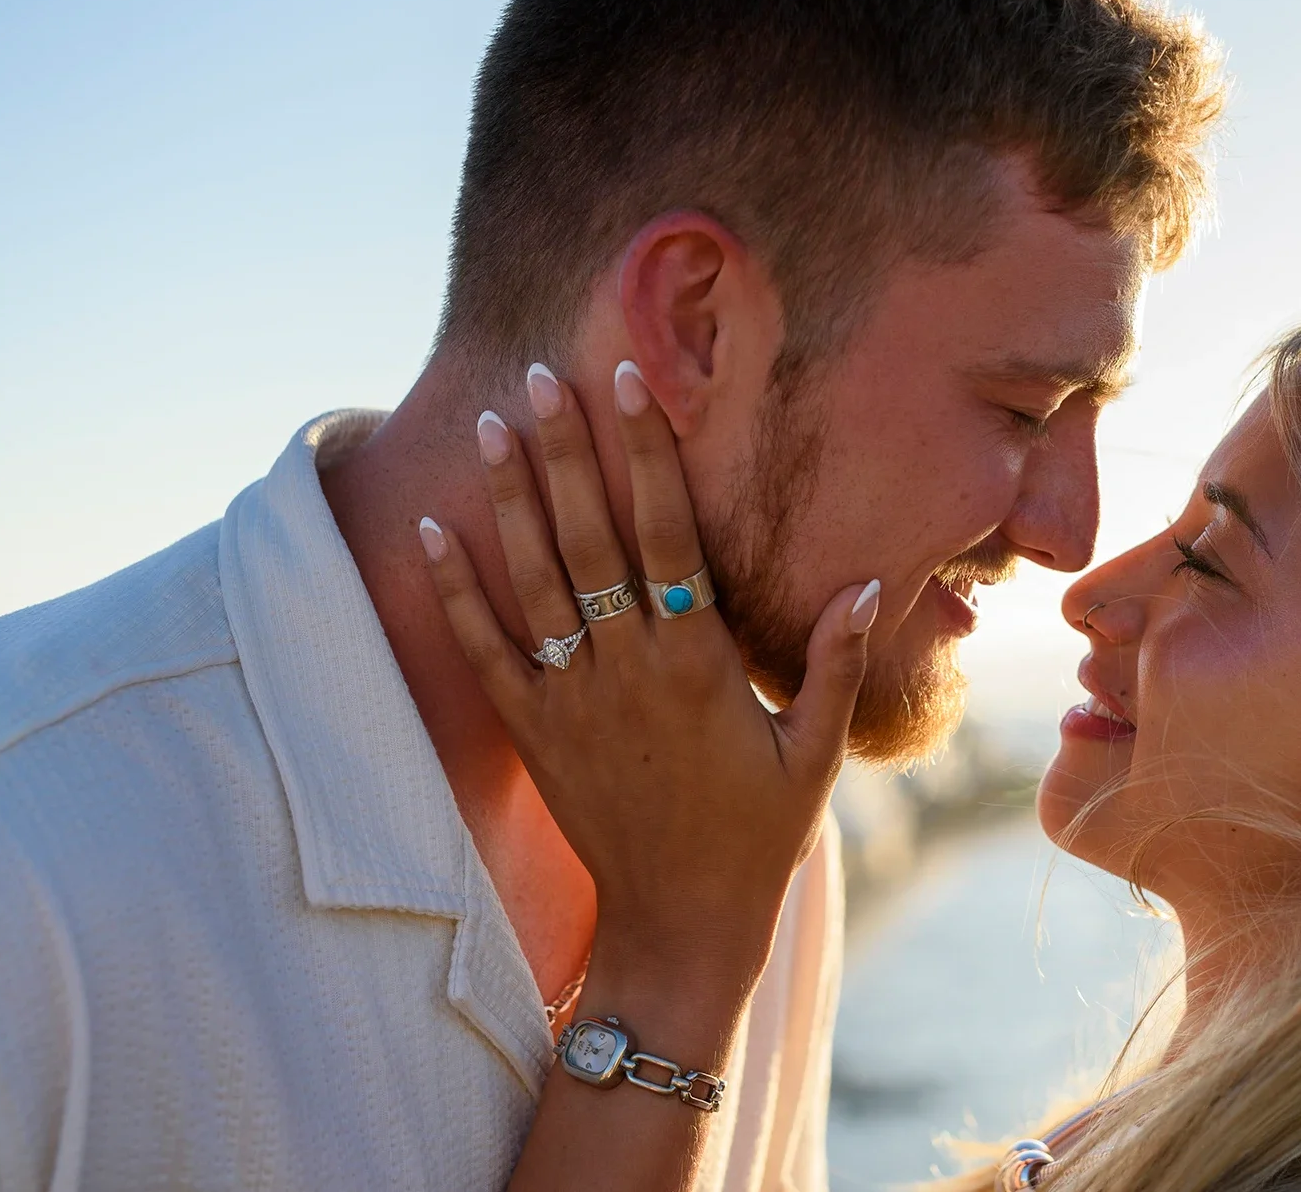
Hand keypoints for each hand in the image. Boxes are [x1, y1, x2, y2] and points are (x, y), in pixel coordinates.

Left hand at [419, 360, 878, 969]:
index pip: (669, 533)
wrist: (678, 926)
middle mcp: (627, 668)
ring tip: (489, 423)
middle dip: (565, 449)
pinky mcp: (533, 731)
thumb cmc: (757, 838)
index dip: (648, 454)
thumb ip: (833, 664)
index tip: (632, 383)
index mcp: (697, 663)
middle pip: (589, 536)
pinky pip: (484, 649)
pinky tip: (432, 531)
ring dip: (509, 497)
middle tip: (540, 374)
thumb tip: (868, 581)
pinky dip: (455, 590)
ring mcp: (572, 698)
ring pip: (533, 578)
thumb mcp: (814, 754)